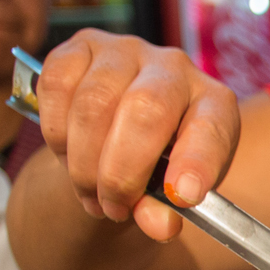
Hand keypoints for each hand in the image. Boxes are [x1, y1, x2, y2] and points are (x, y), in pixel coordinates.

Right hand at [35, 30, 241, 242]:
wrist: (120, 134)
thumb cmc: (157, 165)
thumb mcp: (170, 194)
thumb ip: (165, 210)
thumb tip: (155, 224)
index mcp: (214, 103)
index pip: (211, 127)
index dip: (197, 162)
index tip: (182, 197)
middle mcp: (174, 67)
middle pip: (145, 110)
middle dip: (121, 172)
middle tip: (113, 208)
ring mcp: (126, 50)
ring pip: (93, 102)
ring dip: (82, 162)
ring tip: (88, 193)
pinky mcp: (82, 45)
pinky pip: (57, 84)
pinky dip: (55, 130)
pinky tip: (67, 152)